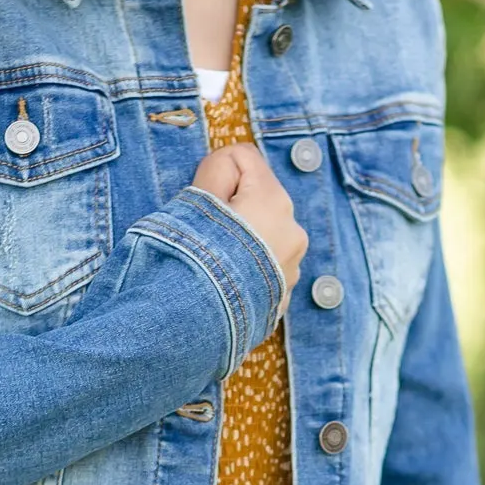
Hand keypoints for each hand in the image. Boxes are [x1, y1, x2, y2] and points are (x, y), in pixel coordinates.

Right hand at [192, 144, 307, 298]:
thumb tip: (228, 164)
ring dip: (240, 241)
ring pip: (262, 234)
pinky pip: (263, 267)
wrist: (194, 325)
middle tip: (203, 236)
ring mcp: (292, 267)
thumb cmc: (192, 258)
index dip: (216, 173)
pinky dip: (247, 270)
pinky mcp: (284, 296)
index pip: (244, 159)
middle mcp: (292, 231)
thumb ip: (215, 172)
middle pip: (257, 198)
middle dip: (231, 209)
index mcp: (273, 201)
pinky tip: (226, 284)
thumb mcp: (192, 202)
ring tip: (214, 264)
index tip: (201, 200)